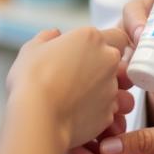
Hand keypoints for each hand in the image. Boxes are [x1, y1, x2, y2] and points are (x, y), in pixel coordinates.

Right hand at [7, 26, 131, 149]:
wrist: (38, 118)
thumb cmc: (32, 80)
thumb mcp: (32, 49)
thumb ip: (47, 38)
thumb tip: (54, 35)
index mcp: (91, 38)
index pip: (116, 35)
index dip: (105, 44)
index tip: (89, 53)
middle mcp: (108, 59)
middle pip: (119, 61)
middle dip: (107, 68)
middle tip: (84, 76)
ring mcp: (111, 87)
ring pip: (120, 88)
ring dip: (108, 91)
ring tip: (84, 99)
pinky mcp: (110, 113)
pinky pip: (112, 111)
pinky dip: (100, 113)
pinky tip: (81, 116)